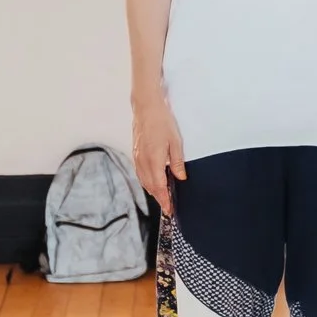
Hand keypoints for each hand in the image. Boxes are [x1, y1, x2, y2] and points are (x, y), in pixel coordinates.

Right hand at [134, 97, 188, 216]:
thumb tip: (181, 177)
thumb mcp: (175, 141)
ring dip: (152, 190)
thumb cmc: (162, 121)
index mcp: (154, 160)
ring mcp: (137, 157)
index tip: (169, 209)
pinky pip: (140, 173)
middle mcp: (143, 161)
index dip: (164, 199)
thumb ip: (177, 162)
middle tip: (168, 207)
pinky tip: (152, 182)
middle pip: (150, 186)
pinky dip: (146, 181)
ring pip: (143, 180)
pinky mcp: (135, 153)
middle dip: (159, 198)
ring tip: (162, 197)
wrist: (146, 107)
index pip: (159, 186)